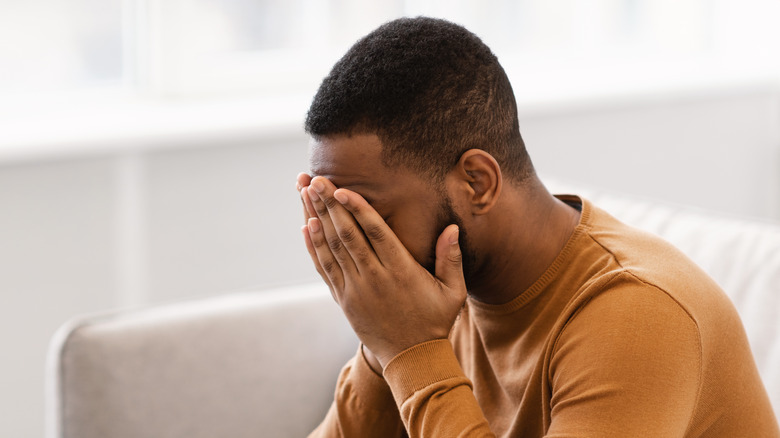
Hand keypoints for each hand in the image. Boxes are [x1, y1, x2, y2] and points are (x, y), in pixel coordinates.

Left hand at [298, 175, 466, 368]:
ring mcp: (355, 289)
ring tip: (305, 193)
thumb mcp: (452, 292)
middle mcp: (374, 278)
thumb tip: (451, 227)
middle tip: (315, 179)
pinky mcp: (344, 299)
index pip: (375, 233)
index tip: (341, 189)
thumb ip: (451, 258)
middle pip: (347, 235)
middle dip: (329, 205)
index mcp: (400, 271)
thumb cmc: (435, 321)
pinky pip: (325, 269)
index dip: (356, 209)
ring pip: (332, 248)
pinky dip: (313, 247)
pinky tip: (305, 226)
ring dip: (316, 218)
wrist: (411, 359)